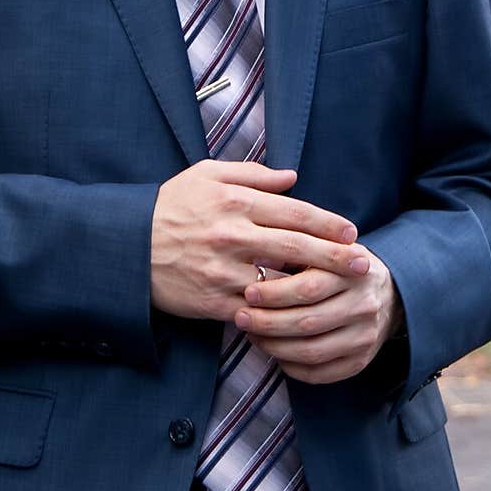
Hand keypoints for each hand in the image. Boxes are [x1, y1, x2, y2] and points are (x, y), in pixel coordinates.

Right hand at [150, 159, 368, 320]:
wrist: (128, 246)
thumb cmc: (171, 206)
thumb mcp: (206, 175)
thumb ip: (252, 174)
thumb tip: (293, 177)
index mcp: (236, 201)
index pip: (295, 212)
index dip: (329, 223)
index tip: (352, 232)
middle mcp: (234, 235)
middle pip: (298, 247)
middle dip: (335, 256)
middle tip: (363, 264)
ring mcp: (225, 271)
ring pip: (281, 284)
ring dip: (313, 290)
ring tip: (339, 293)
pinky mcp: (215, 300)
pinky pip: (256, 311)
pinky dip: (279, 314)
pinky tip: (299, 316)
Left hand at [233, 249, 402, 384]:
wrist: (390, 294)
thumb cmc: (342, 267)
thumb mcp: (328, 247)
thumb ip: (299, 248)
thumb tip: (255, 256)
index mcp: (353, 272)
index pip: (309, 288)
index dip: (275, 294)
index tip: (248, 293)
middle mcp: (363, 305)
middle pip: (307, 322)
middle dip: (267, 323)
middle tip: (241, 318)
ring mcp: (364, 336)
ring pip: (311, 351)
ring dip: (274, 347)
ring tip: (252, 335)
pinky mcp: (361, 361)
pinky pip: (320, 373)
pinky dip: (292, 367)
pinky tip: (275, 354)